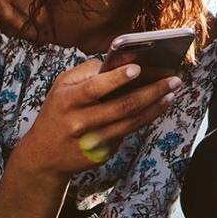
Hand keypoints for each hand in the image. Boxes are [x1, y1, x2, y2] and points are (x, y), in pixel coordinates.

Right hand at [16, 59, 178, 176]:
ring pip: (131, 122)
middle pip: (122, 106)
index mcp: (68, 101)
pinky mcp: (102, 153)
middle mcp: (80, 122)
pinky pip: (128, 132)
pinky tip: (159, 106)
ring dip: (156, 106)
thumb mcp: (61, 87)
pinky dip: (146, 118)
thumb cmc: (58, 111)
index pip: (95, 88)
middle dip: (151, 91)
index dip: (116, 78)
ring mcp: (93, 141)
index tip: (138, 68)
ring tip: (171, 92)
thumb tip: (120, 62)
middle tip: (173, 79)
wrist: (43, 155)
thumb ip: (87, 72)